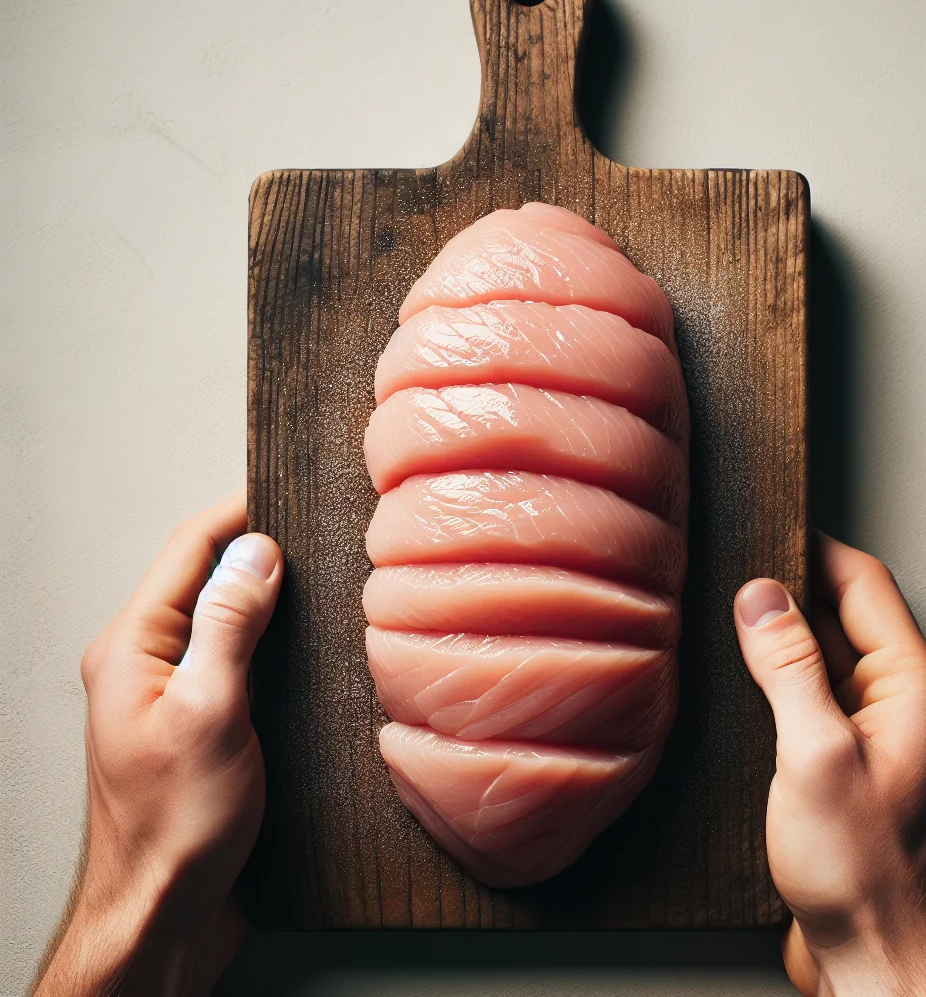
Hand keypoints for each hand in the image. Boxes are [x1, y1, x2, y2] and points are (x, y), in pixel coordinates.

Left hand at [33, 492, 281, 995]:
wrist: (160, 913)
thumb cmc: (174, 826)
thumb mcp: (210, 712)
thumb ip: (230, 625)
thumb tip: (256, 553)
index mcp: (131, 648)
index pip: (187, 550)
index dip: (238, 513)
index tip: (284, 491)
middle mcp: (144, 662)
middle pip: (202, 578)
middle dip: (256, 548)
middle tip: (313, 531)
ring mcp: (170, 692)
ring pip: (221, 617)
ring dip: (264, 594)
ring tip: (314, 575)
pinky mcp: (198, 720)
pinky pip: (233, 656)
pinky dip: (267, 637)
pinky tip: (301, 641)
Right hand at [734, 531, 925, 996]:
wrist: (877, 962)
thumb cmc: (862, 875)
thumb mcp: (814, 755)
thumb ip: (789, 667)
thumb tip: (761, 596)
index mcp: (912, 690)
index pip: (865, 585)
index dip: (815, 549)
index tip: (768, 528)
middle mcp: (904, 706)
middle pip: (847, 617)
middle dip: (792, 589)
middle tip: (735, 571)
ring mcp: (879, 737)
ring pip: (828, 659)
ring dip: (783, 638)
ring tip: (729, 622)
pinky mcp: (850, 766)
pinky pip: (816, 700)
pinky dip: (781, 682)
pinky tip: (743, 688)